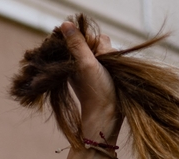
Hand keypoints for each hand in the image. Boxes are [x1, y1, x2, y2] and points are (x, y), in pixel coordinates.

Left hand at [60, 22, 119, 138]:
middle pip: (98, 40)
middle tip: (102, 67)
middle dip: (103, 51)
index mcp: (72, 57)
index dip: (94, 43)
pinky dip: (114, 62)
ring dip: (111, 57)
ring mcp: (92, 65)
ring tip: (108, 72)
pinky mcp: (103, 70)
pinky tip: (113, 74)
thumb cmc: (95, 90)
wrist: (107, 112)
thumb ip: (77, 44)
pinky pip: (112, 57)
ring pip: (107, 48)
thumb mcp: (85, 64)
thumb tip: (64, 25)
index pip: (86, 35)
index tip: (95, 56)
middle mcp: (80, 59)